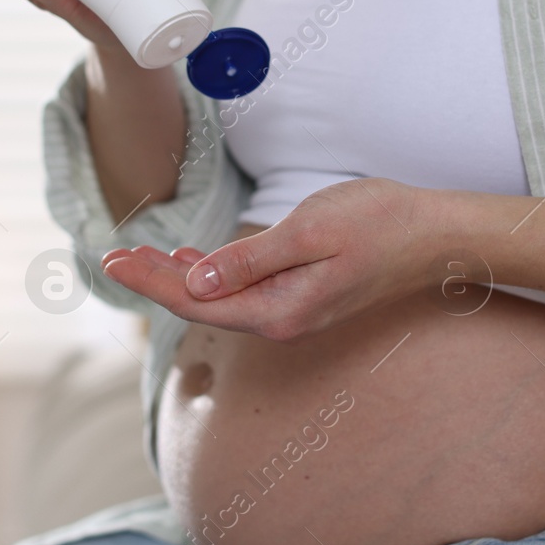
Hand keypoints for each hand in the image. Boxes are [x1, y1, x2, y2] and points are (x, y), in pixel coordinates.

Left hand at [100, 178, 436, 340]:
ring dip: (178, 277)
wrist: (433, 235)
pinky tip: (192, 261)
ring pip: (220, 297)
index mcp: (279, 311)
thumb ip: (251, 261)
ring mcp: (292, 309)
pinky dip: (211, 274)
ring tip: (140, 255)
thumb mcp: (310, 234)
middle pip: (201, 304)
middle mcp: (282, 319)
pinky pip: (243, 290)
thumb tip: (196, 285)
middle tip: (111, 256)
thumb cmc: (378, 225)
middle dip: (154, 281)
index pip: (196, 303)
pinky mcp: (302, 293)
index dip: (150, 282)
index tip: (112, 261)